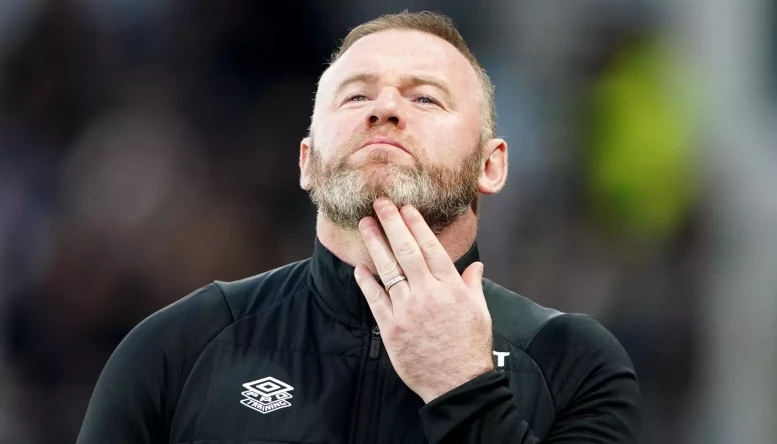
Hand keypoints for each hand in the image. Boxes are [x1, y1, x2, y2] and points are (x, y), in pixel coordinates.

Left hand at [353, 198, 493, 402]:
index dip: (416, 225)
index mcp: (450, 287)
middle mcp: (428, 294)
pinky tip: (359, 267)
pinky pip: (375, 300)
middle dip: (392, 224)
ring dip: (375, 245)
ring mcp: (407, 311)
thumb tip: (475, 267)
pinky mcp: (391, 329)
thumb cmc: (470, 348)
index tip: (405, 207)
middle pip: (406, 251)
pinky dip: (366, 282)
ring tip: (365, 224)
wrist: (457, 384)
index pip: (430, 248)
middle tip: (379, 203)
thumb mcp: (479, 312)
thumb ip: (472, 286)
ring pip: (388, 270)